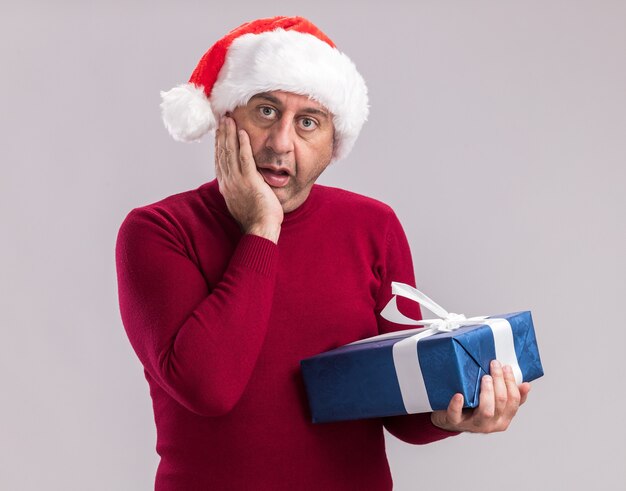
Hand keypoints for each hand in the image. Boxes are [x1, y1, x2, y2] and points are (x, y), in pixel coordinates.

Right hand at [215, 116, 283, 243]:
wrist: (260, 229)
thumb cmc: (255, 220)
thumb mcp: (241, 202)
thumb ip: (239, 190)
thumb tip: (241, 183)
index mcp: (226, 187)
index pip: (219, 161)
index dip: (218, 145)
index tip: (218, 133)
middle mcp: (228, 182)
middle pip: (222, 153)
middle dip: (222, 135)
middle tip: (221, 119)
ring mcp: (237, 181)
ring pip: (231, 152)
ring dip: (229, 134)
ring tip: (229, 120)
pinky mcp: (249, 181)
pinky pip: (245, 158)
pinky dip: (242, 144)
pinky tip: (242, 132)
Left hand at [430, 360, 530, 432]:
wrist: (451, 420)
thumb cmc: (475, 409)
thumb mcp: (494, 403)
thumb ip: (510, 396)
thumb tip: (526, 385)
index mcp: (503, 419)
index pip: (513, 401)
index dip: (511, 383)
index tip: (506, 367)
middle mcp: (490, 424)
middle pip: (501, 402)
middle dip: (500, 381)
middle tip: (494, 365)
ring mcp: (473, 425)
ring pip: (486, 411)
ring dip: (487, 392)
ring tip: (484, 377)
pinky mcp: (455, 421)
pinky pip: (456, 415)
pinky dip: (457, 404)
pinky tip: (459, 395)